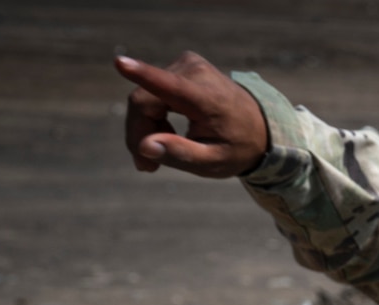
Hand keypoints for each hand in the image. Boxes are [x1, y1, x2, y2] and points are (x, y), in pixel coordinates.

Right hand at [115, 52, 268, 177]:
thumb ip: (181, 154)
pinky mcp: (181, 65)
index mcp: (206, 98)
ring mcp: (186, 64)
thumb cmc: (237, 147)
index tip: (119, 63)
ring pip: (144, 97)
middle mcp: (194, 72)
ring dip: (146, 128)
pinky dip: (153, 116)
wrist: (259, 127)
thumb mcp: (214, 162)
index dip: (141, 76)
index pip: (169, 86)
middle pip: (144, 101)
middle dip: (140, 134)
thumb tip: (144, 146)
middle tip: (146, 167)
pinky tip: (166, 135)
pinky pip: (151, 92)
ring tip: (160, 155)